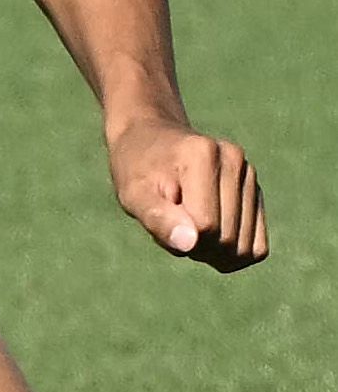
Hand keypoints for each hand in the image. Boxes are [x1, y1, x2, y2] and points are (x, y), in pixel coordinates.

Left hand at [109, 118, 266, 270]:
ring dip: (213, 250)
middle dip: (196, 246)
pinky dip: (231, 251)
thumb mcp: (133, 194)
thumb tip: (189, 244)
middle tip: (171, 221)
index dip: (179, 235)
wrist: (150, 140)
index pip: (205, 225)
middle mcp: (234, 160)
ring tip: (187, 223)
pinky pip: (257, 246)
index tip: (160, 216)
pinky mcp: (256, 192)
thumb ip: (157, 218)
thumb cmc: (136, 170)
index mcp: (202, 154)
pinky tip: (208, 232)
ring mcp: (249, 175)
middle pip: (228, 239)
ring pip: (245, 248)